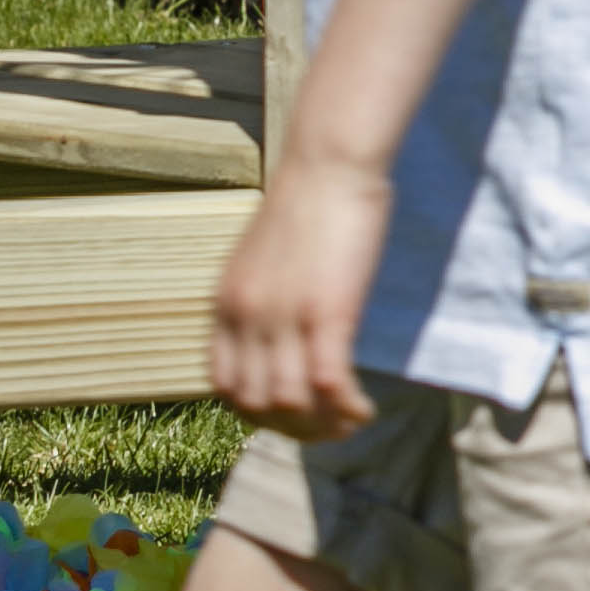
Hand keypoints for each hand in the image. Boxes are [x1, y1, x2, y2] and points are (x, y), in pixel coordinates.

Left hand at [208, 162, 386, 437]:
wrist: (329, 160)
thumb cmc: (307, 198)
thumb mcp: (262, 256)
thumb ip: (260, 296)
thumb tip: (276, 330)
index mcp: (225, 304)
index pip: (224, 386)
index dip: (255, 413)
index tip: (290, 415)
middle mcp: (245, 317)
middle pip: (255, 405)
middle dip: (292, 430)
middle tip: (328, 429)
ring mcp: (283, 317)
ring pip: (290, 404)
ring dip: (322, 426)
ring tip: (351, 422)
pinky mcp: (327, 312)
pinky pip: (329, 384)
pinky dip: (347, 408)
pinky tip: (366, 409)